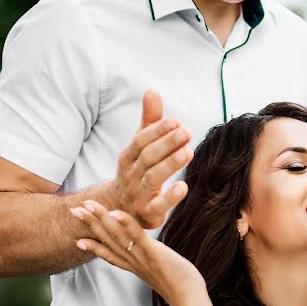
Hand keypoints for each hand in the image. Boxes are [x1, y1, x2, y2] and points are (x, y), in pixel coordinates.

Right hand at [71, 200, 203, 303]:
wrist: (188, 298)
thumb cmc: (179, 285)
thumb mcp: (158, 273)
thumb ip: (150, 264)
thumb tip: (152, 257)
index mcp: (133, 267)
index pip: (109, 255)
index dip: (92, 247)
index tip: (77, 240)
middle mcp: (133, 262)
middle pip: (107, 241)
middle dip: (90, 225)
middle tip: (74, 211)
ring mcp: (141, 257)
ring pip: (116, 235)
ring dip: (101, 219)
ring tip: (88, 205)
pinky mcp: (153, 252)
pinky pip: (137, 236)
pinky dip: (126, 223)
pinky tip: (115, 212)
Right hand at [110, 90, 191, 228]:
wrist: (118, 207)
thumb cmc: (136, 169)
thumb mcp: (140, 145)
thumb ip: (149, 120)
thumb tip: (152, 91)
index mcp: (128, 156)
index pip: (141, 140)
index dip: (158, 130)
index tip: (176, 121)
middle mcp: (130, 174)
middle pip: (148, 157)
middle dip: (167, 144)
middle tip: (187, 132)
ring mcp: (137, 195)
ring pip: (152, 179)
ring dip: (170, 164)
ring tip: (189, 152)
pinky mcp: (147, 214)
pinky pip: (157, 207)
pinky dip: (170, 198)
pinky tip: (183, 187)